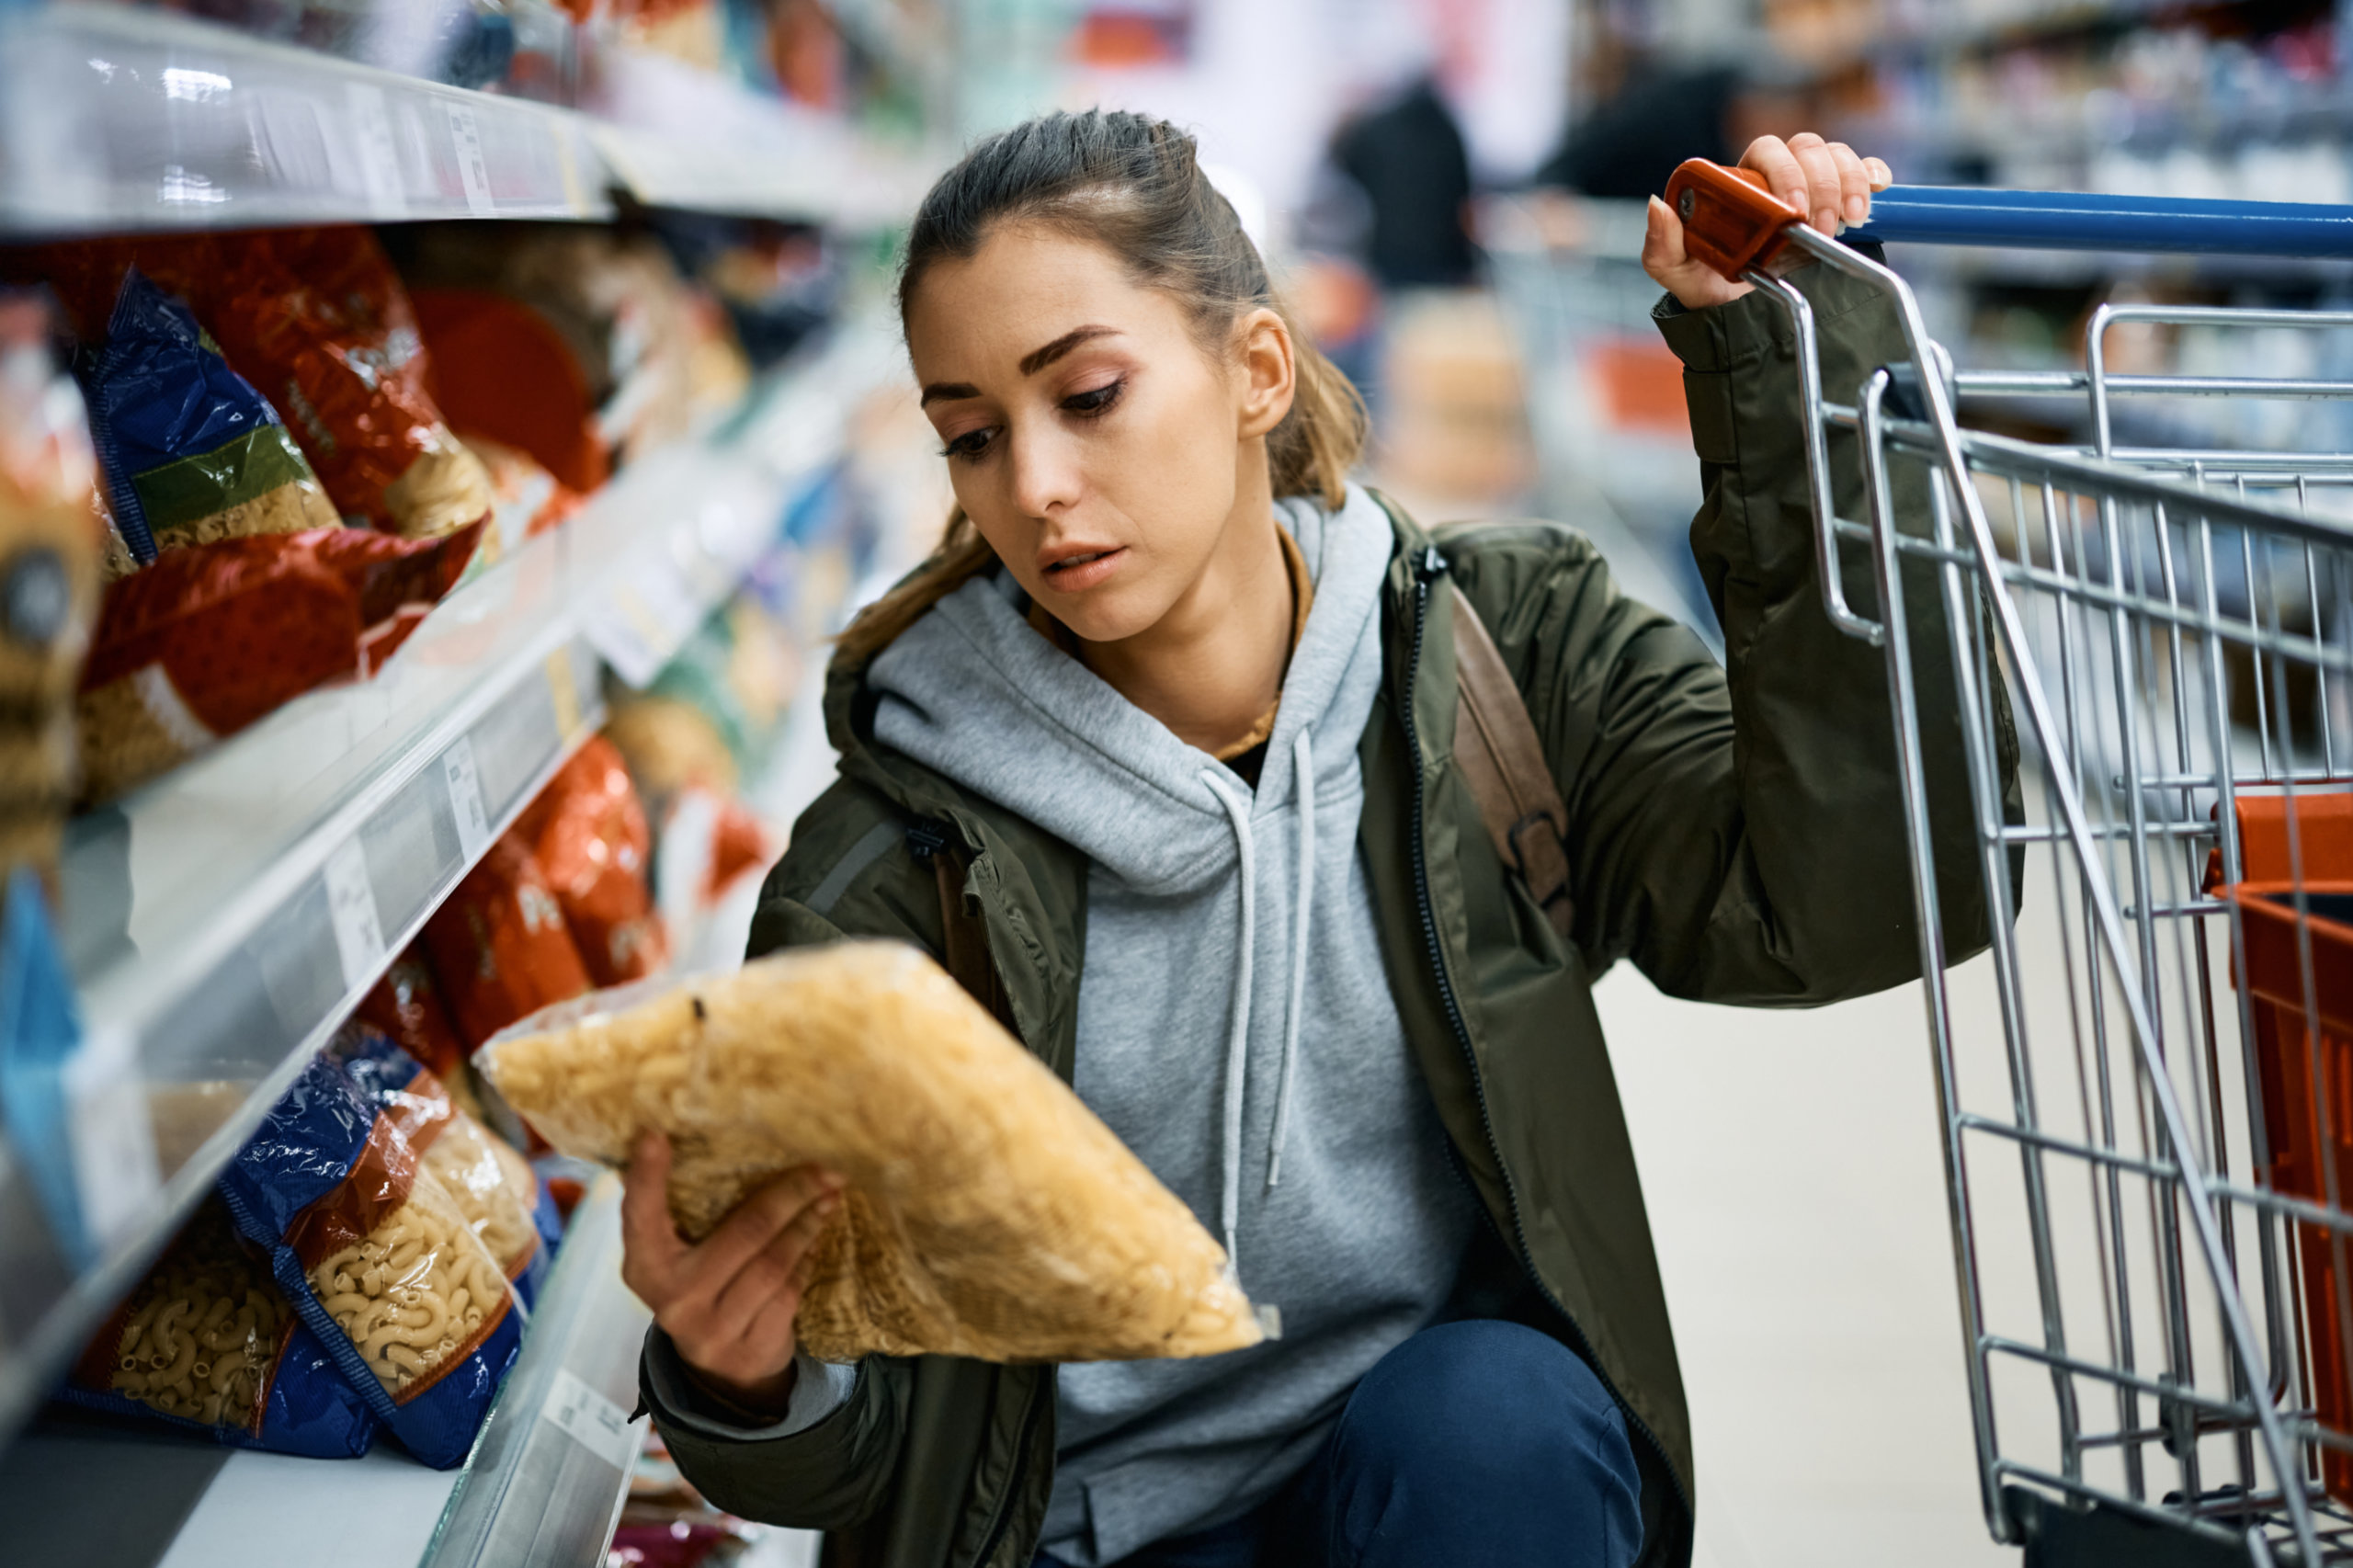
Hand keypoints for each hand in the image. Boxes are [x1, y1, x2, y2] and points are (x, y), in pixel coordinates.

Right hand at [620, 1130, 842, 1417]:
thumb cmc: (699, 1291)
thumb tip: (720, 1142)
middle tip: (825, 1169)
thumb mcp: (678, 1261)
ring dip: (808, 1226)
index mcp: (646, 1267)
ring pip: (774, 1264)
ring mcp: (712, 1330)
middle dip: (791, 1195)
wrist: (719, 1375)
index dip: (646, 1177)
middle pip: (744, 1233)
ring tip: (829, 1198)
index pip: (642, 1216)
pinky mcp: (750, 1350)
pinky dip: (807, 1262)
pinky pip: (789, 1293)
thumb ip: (681, 1220)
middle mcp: (674, 1300)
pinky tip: (817, 1241)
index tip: (653, 1135)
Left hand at [1643, 132, 1892, 311]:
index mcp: (1740, 182)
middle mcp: (1776, 175)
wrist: (1740, 313)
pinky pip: (1862, 169)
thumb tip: (1658, 207)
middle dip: (1822, 183)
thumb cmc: (1707, 284)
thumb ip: (1662, 244)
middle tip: (1822, 226)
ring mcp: (1809, 184)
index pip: (1767, 150)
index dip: (1785, 171)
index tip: (1792, 209)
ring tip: (1849, 222)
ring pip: (1836, 155)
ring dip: (1849, 182)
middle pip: (1807, 148)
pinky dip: (1872, 174)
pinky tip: (1876, 192)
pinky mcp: (1838, 199)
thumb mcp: (1677, 271)